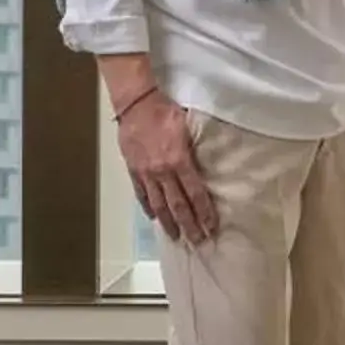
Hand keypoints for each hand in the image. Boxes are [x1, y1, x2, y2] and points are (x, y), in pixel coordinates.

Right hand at [118, 93, 218, 244]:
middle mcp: (162, 172)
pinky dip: (147, 207)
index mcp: (179, 160)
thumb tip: (206, 166)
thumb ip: (194, 149)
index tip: (211, 226)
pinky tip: (153, 217)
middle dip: (189, 224)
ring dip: (168, 222)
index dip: (204, 211)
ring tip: (176, 236)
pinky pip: (141, 193)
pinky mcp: (133, 170)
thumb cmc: (165, 111)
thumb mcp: (188, 127)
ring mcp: (145, 173)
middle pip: (177, 204)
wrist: (135, 103)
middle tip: (198, 241)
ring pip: (158, 204)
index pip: (195, 193)